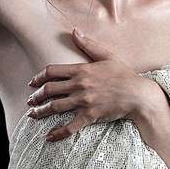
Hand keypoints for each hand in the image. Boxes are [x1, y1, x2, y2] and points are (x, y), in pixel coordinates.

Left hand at [27, 28, 158, 141]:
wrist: (139, 94)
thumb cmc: (124, 74)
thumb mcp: (107, 55)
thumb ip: (88, 44)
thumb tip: (74, 31)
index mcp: (81, 70)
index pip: (52, 72)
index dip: (39, 77)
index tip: (32, 83)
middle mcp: (79, 85)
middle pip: (49, 90)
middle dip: (36, 96)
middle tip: (30, 100)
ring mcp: (84, 101)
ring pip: (55, 107)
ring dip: (41, 112)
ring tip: (32, 115)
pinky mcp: (90, 116)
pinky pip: (70, 126)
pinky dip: (58, 133)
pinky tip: (49, 137)